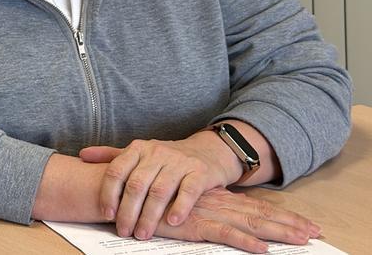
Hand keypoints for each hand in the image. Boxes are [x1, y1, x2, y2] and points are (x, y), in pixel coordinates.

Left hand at [80, 131, 241, 238]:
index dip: (108, 194)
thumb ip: (112, 156)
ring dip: (149, 216)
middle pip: (136, 185)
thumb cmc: (166, 158)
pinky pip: (188, 192)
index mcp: (138, 149)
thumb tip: (82, 155)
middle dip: (128, 211)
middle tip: (123, 231)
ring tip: (142, 234)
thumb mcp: (139, 153)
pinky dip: (179, 208)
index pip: (116, 171)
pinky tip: (172, 223)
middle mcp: (156, 153)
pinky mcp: (199, 172)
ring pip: (159, 191)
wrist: (208, 152)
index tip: (106, 214)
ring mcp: (179, 162)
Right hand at [153, 187, 319, 252]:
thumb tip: (217, 218)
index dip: (282, 215)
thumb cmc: (148, 200)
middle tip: (316, 231)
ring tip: (302, 238)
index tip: (305, 223)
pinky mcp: (193, 224)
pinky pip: (223, 234)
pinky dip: (244, 242)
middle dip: (290, 223)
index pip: (256, 206)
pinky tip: (261, 250)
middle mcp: (216, 202)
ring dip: (277, 231)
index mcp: (216, 198)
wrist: (123, 191)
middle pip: (260, 213)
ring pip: (250, 222)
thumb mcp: (181, 203)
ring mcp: (206, 212)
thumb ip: (200, 208)